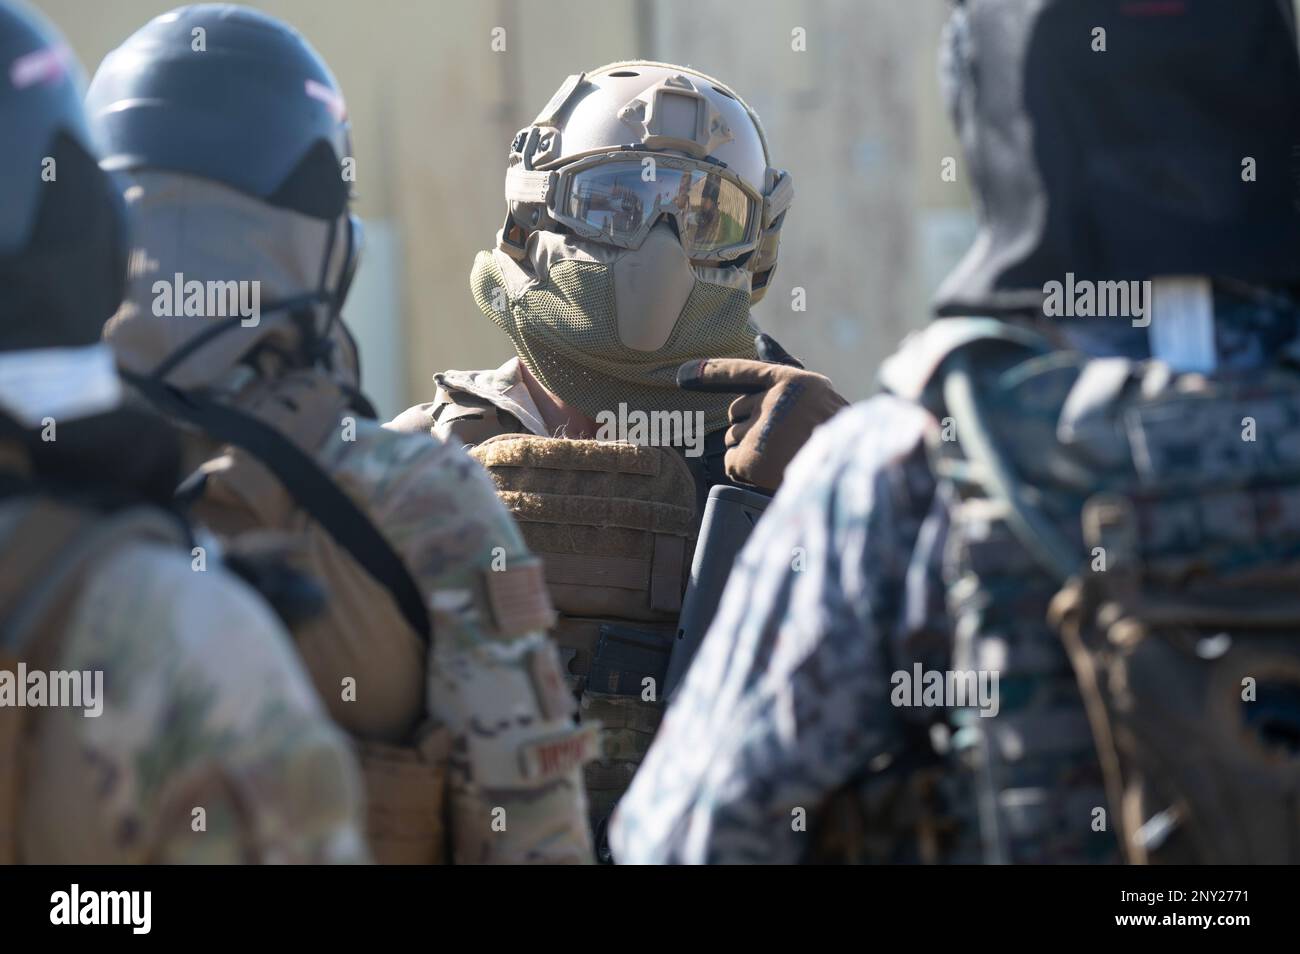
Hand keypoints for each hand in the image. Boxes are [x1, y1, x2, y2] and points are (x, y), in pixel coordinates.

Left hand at [677, 334, 847, 491]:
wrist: (852, 471)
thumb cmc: (833, 432)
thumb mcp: (814, 394)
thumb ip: (783, 365)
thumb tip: (760, 337)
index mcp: (792, 382)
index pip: (740, 372)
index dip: (709, 373)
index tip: (681, 375)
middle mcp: (773, 402)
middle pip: (736, 411)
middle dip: (751, 425)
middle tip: (784, 441)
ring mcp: (761, 430)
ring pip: (733, 437)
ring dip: (751, 448)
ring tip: (783, 457)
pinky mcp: (751, 458)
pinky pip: (731, 462)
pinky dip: (746, 471)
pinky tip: (772, 472)